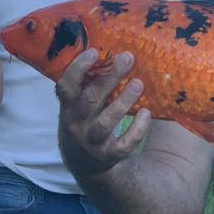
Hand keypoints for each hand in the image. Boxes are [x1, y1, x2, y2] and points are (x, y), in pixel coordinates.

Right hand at [56, 49, 151, 177]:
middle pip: (91, 100)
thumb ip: (88, 83)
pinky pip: (124, 144)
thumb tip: (111, 51)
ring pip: (106, 123)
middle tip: (127, 58)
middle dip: (109, 78)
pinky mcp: (109, 156)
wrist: (84, 163)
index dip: (78, 69)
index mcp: (68, 107)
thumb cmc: (85, 120)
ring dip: (123, 101)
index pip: (66, 87)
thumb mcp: (78, 104)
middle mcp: (76, 125)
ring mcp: (91, 142)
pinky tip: (146, 113)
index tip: (95, 52)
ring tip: (139, 83)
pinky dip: (137, 129)